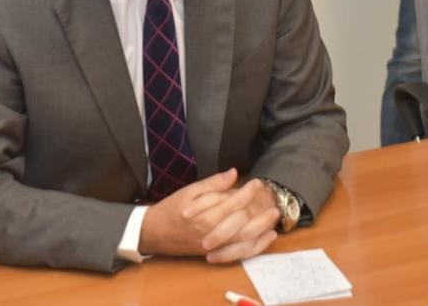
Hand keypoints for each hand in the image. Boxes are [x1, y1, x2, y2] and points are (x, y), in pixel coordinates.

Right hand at [139, 169, 279, 262]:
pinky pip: (239, 252)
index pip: (232, 204)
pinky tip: (267, 237)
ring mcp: (213, 247)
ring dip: (262, 230)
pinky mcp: (214, 253)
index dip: (247, 192)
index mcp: (204, 217)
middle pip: (242, 224)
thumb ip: (212, 184)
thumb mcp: (189, 191)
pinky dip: (256, 246)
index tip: (256, 183)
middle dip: (258, 211)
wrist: (153, 233)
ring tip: (274, 218)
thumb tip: (233, 173)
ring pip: (244, 241)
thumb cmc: (171, 209)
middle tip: (270, 199)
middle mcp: (211, 234)